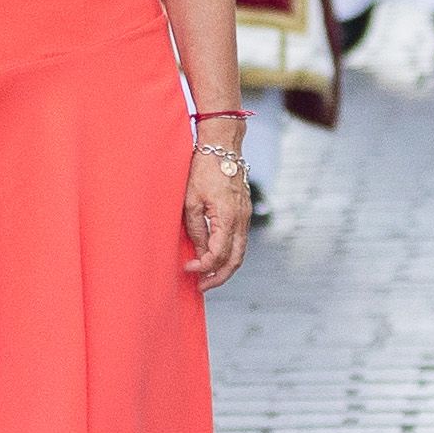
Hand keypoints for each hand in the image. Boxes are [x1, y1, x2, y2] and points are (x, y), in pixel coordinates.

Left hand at [184, 148, 250, 288]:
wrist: (222, 146)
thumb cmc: (203, 168)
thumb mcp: (191, 200)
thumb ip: (196, 229)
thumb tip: (198, 253)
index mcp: (228, 217)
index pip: (218, 254)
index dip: (203, 267)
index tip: (188, 269)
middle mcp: (241, 219)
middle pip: (235, 260)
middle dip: (219, 277)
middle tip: (201, 286)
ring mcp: (245, 215)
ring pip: (240, 252)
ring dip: (225, 267)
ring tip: (208, 277)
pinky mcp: (244, 211)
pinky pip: (240, 240)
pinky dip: (230, 253)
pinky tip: (216, 256)